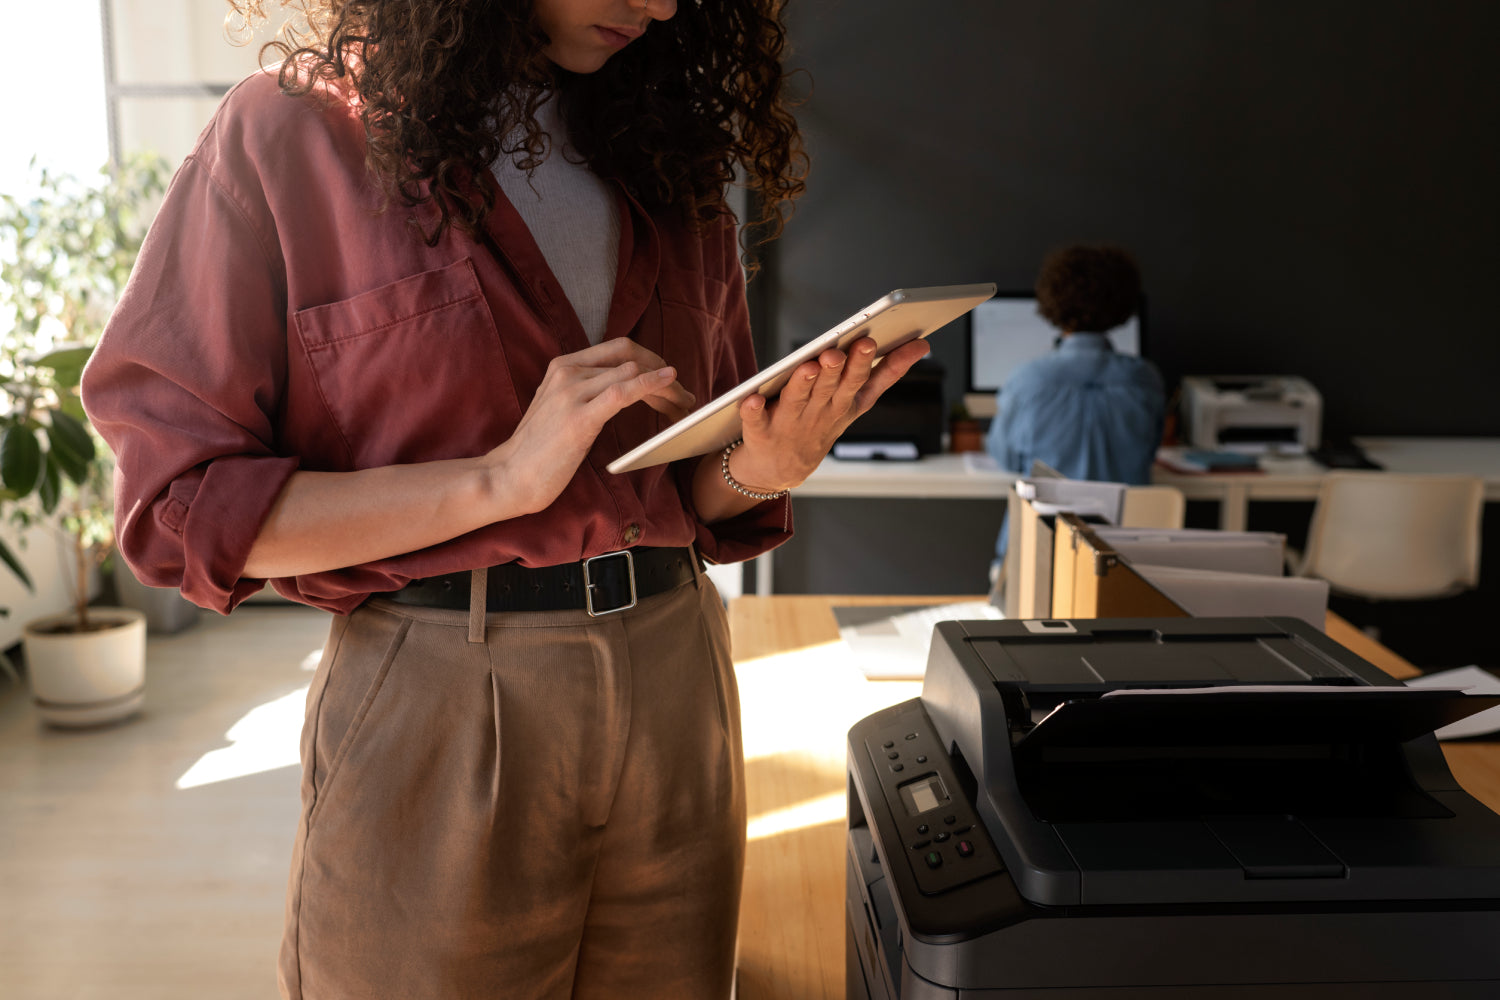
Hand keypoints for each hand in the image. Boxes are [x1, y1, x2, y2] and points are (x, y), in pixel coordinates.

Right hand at [486, 339, 694, 512]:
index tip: (670, 381)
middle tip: (685, 396)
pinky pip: (623, 391)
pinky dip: (650, 384)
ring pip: (632, 373)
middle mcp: (567, 372)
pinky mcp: (580, 417)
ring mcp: (572, 392)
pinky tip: (669, 384)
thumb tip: (624, 386)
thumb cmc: (539, 450)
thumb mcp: (561, 407)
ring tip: (684, 405)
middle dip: (663, 373)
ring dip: (665, 388)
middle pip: (630, 357)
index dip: (650, 360)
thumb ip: (586, 391)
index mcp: (563, 366)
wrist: (509, 475)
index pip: (618, 349)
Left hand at [728, 335, 931, 491]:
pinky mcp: (760, 434)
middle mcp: (819, 414)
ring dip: (804, 383)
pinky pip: (756, 421)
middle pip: (831, 388)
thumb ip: (886, 373)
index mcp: (843, 404)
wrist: (779, 471)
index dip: (867, 363)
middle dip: (839, 369)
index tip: (872, 342)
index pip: (859, 381)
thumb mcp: (857, 403)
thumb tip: (922, 344)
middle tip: (844, 350)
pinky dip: (754, 411)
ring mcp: (789, 424)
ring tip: (810, 364)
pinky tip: (751, 399)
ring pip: (798, 399)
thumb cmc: (819, 424)